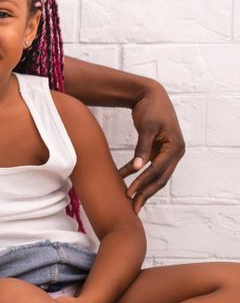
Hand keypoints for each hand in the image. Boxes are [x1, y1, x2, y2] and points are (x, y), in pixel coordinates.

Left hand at [118, 81, 184, 211]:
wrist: (151, 94)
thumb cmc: (150, 108)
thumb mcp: (146, 127)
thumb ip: (142, 148)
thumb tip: (136, 168)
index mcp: (175, 148)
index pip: (157, 170)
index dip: (143, 182)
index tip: (129, 193)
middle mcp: (175, 153)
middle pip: (160, 178)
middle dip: (146, 193)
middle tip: (133, 207)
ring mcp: (169, 153)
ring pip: (157, 176)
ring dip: (144, 188)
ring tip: (131, 201)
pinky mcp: (160, 151)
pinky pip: (150, 167)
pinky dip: (140, 175)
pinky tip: (127, 181)